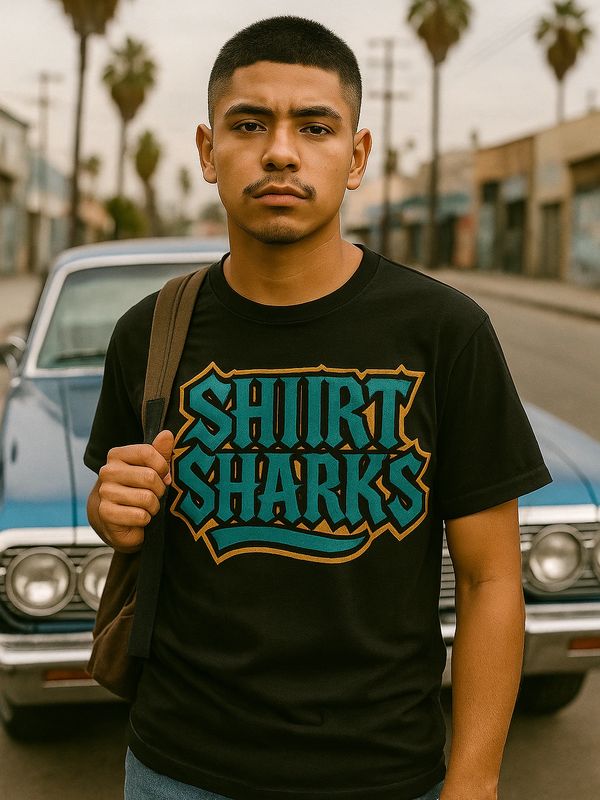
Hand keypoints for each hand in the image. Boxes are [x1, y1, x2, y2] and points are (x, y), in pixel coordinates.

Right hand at [96, 430, 173, 552]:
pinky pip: (140, 516)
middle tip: (153, 494)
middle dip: (159, 490)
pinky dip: (145, 519)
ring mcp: (105, 492)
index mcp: (117, 455)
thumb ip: (160, 451)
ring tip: (145, 506)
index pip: (148, 452)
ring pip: (147, 498)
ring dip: (153, 506)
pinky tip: (138, 518)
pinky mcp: (106, 513)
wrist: (117, 519)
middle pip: (150, 477)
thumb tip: (167, 434)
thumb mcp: (151, 468)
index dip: (162, 467)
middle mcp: (107, 471)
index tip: (162, 475)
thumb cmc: (138, 489)